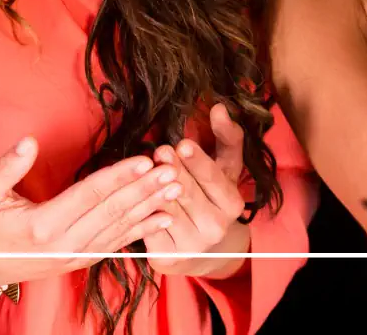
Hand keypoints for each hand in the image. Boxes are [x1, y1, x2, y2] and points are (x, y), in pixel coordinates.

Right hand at [0, 136, 178, 289]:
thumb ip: (7, 167)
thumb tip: (29, 141)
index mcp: (43, 224)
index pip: (90, 194)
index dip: (119, 177)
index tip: (145, 160)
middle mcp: (64, 243)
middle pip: (112, 211)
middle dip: (145, 189)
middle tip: (172, 169)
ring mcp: (75, 255)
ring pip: (120, 228)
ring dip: (151, 207)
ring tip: (177, 187)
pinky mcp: (83, 261)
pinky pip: (117, 244)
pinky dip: (143, 231)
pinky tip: (166, 218)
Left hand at [143, 104, 250, 276]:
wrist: (205, 248)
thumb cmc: (212, 195)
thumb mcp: (225, 165)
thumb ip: (226, 135)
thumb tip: (218, 108)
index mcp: (232, 204)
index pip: (214, 179)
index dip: (197, 162)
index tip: (182, 144)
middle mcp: (216, 228)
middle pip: (188, 193)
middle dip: (171, 170)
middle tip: (159, 150)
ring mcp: (191, 246)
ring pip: (166, 209)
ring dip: (152, 187)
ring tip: (144, 168)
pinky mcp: (167, 258)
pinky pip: (148, 228)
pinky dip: (140, 208)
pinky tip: (133, 192)